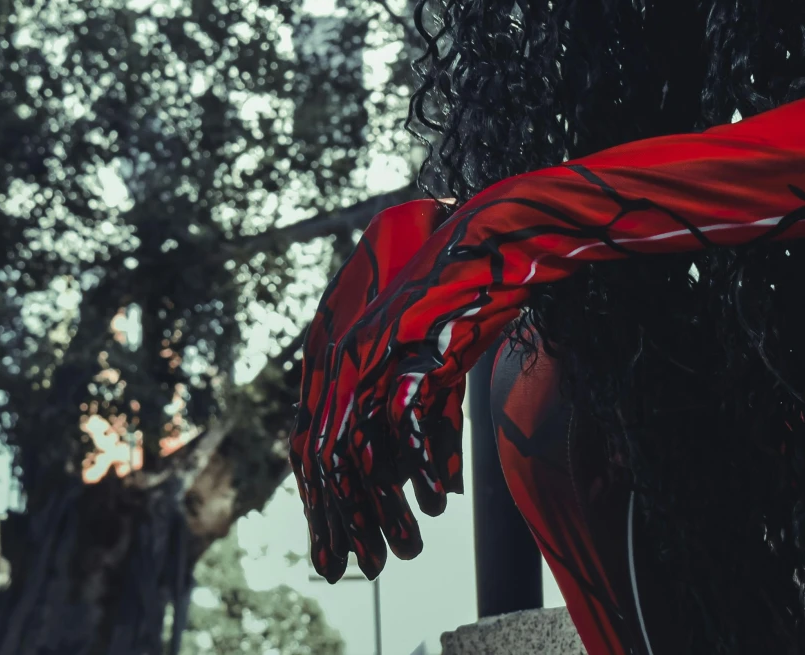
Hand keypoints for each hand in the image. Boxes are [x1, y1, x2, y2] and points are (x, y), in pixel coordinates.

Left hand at [290, 198, 472, 580]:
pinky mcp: (411, 346)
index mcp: (342, 359)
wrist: (492, 239)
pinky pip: (406, 419)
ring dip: (382, 505)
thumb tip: (438, 494)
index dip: (322, 501)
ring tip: (401, 552)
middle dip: (341, 518)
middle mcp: (347, 356)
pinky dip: (421, 464)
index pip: (312, 443)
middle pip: (326, 455)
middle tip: (353, 564)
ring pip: (362, 447)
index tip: (334, 545)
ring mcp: (376, 351)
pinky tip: (438, 500)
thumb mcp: (440, 373)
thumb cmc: (468, 301)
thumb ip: (431, 430)